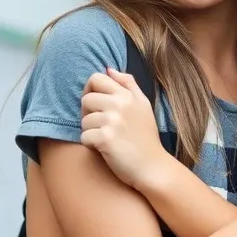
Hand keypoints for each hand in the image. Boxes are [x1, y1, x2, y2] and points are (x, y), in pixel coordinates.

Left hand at [80, 69, 171, 191]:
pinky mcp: (105, 139)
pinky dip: (91, 145)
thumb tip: (108, 68)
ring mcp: (112, 121)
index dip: (90, 91)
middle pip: (86, 99)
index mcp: (127, 95)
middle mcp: (120, 104)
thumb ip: (128, 84)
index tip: (96, 105)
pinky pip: (84, 137)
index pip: (96, 78)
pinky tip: (104, 149)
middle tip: (101, 126)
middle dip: (89, 114)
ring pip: (84, 120)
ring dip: (90, 132)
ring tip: (106, 139)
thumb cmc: (146, 137)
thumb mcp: (143, 105)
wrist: (153, 167)